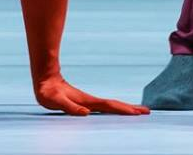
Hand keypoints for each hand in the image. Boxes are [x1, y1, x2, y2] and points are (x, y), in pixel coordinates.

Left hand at [35, 75, 149, 115]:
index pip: (109, 106)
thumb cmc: (48, 92)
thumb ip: (69, 107)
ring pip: (111, 105)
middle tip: (146, 111)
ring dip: (125, 108)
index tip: (137, 112)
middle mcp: (90, 101)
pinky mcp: (85, 102)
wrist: (45, 79)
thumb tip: (85, 114)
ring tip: (138, 111)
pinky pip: (104, 107)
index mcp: (87, 101)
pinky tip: (117, 112)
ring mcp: (89, 101)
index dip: (123, 110)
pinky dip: (115, 109)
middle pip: (114, 105)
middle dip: (130, 108)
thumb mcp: (55, 100)